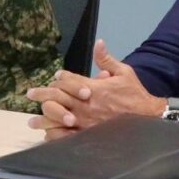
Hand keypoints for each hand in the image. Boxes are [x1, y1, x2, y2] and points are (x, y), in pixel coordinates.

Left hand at [27, 40, 164, 138]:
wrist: (148, 117)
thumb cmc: (134, 94)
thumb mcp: (124, 72)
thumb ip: (107, 59)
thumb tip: (99, 42)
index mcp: (93, 87)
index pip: (68, 80)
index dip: (60, 77)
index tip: (55, 77)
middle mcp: (86, 104)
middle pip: (57, 97)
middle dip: (42, 95)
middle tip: (30, 94)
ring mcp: (86, 121)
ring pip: (58, 118)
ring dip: (44, 118)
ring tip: (32, 121)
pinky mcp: (88, 135)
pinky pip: (68, 136)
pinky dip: (57, 135)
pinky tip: (49, 135)